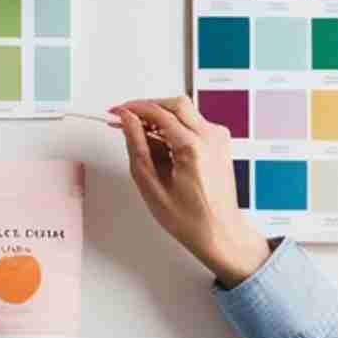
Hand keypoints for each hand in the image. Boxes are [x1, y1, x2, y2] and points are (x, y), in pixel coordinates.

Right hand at [111, 97, 270, 287]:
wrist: (221, 233)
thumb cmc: (190, 219)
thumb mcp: (151, 184)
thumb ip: (137, 146)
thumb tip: (127, 121)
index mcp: (193, 147)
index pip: (158, 112)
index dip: (132, 109)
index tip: (116, 112)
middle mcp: (211, 137)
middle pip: (175, 104)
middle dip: (147, 108)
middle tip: (125, 119)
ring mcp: (219, 139)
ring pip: (185, 112)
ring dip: (160, 118)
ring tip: (140, 137)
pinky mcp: (220, 143)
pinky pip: (193, 124)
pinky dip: (174, 127)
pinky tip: (160, 145)